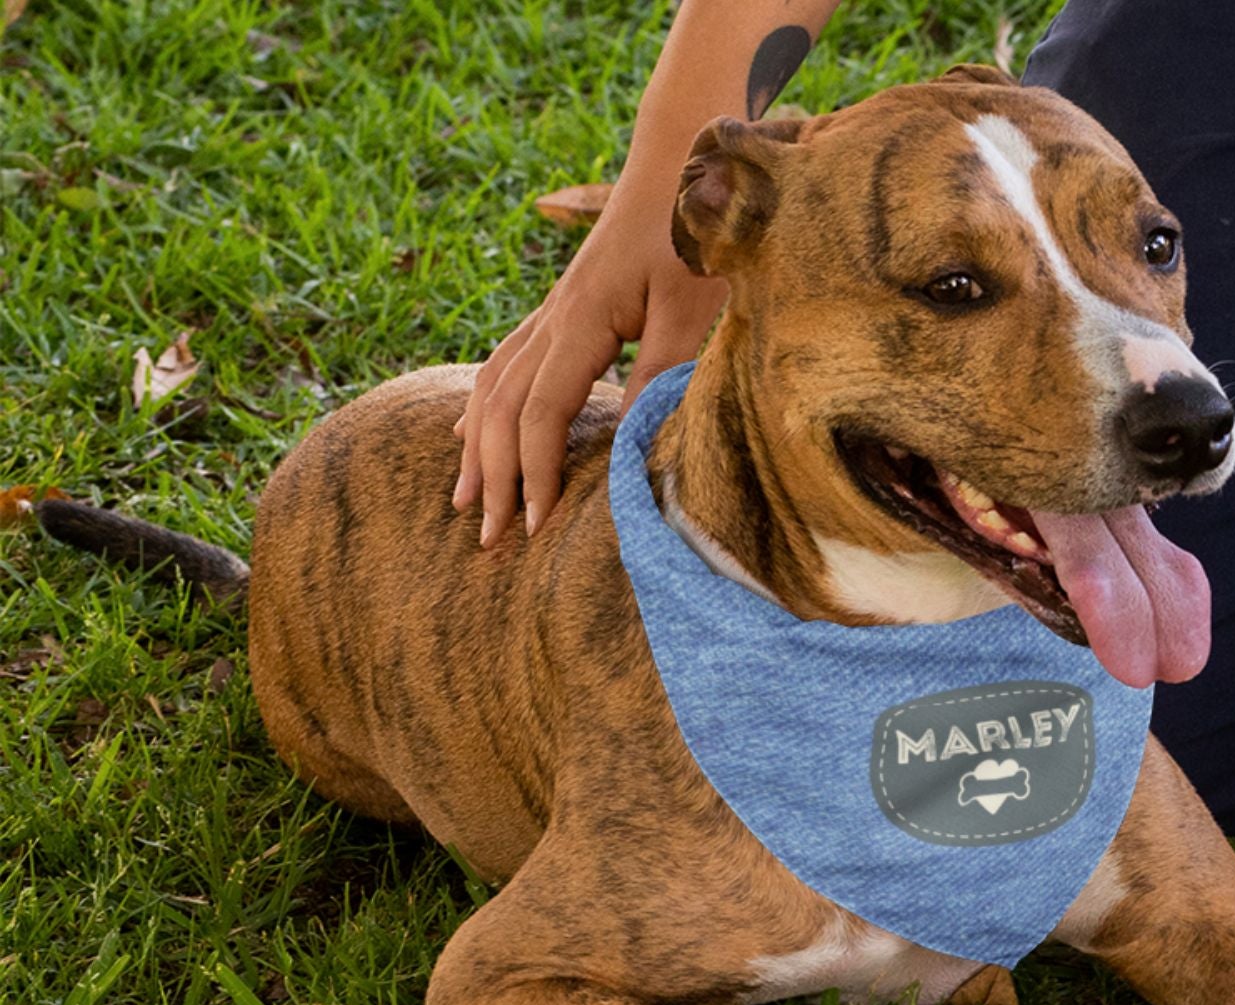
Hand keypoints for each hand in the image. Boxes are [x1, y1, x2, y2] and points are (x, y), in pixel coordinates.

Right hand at [455, 182, 723, 545]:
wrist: (681, 163)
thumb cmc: (694, 231)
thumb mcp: (692, 305)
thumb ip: (663, 371)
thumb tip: (636, 442)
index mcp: (580, 320)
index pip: (541, 412)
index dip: (535, 472)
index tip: (536, 526)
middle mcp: (553, 318)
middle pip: (501, 407)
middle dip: (494, 475)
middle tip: (490, 539)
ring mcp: (552, 311)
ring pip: (492, 386)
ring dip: (478, 447)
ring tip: (467, 501)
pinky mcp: (564, 309)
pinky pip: (504, 364)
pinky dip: (483, 407)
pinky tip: (469, 433)